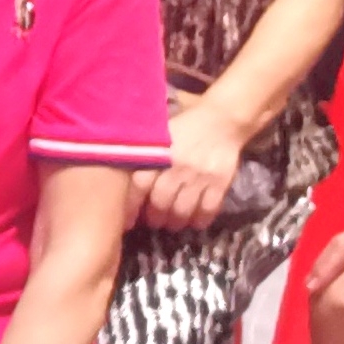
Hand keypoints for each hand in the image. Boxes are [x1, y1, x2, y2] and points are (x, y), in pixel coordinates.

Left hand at [140, 96, 250, 229]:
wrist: (222, 119)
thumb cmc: (184, 127)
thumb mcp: (160, 134)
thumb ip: (144, 154)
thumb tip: (121, 180)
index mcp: (159, 153)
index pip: (139, 186)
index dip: (131, 207)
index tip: (127, 220)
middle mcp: (177, 166)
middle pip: (160, 202)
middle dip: (154, 218)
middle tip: (154, 222)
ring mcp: (199, 175)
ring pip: (182, 210)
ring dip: (175, 222)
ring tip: (172, 224)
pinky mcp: (220, 181)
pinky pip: (208, 208)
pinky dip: (200, 220)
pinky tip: (196, 223)